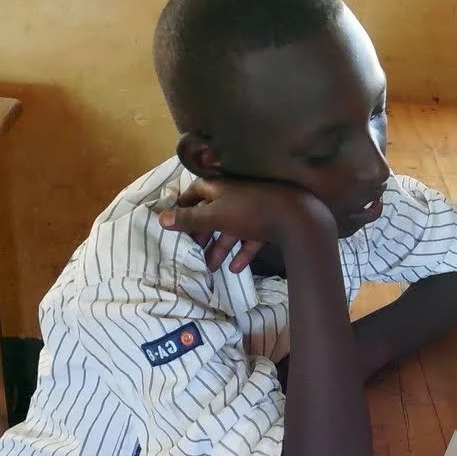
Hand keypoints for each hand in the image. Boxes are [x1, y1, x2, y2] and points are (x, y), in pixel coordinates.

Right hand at [157, 178, 331, 260]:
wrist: (296, 216)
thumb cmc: (250, 211)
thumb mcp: (215, 216)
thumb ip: (189, 219)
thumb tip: (160, 218)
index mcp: (221, 186)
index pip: (196, 191)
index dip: (184, 205)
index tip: (175, 221)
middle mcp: (237, 194)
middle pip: (213, 213)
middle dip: (203, 233)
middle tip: (193, 250)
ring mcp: (255, 208)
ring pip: (232, 228)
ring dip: (221, 248)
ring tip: (212, 269)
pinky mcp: (270, 222)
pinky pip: (252, 237)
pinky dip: (244, 251)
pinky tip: (237, 269)